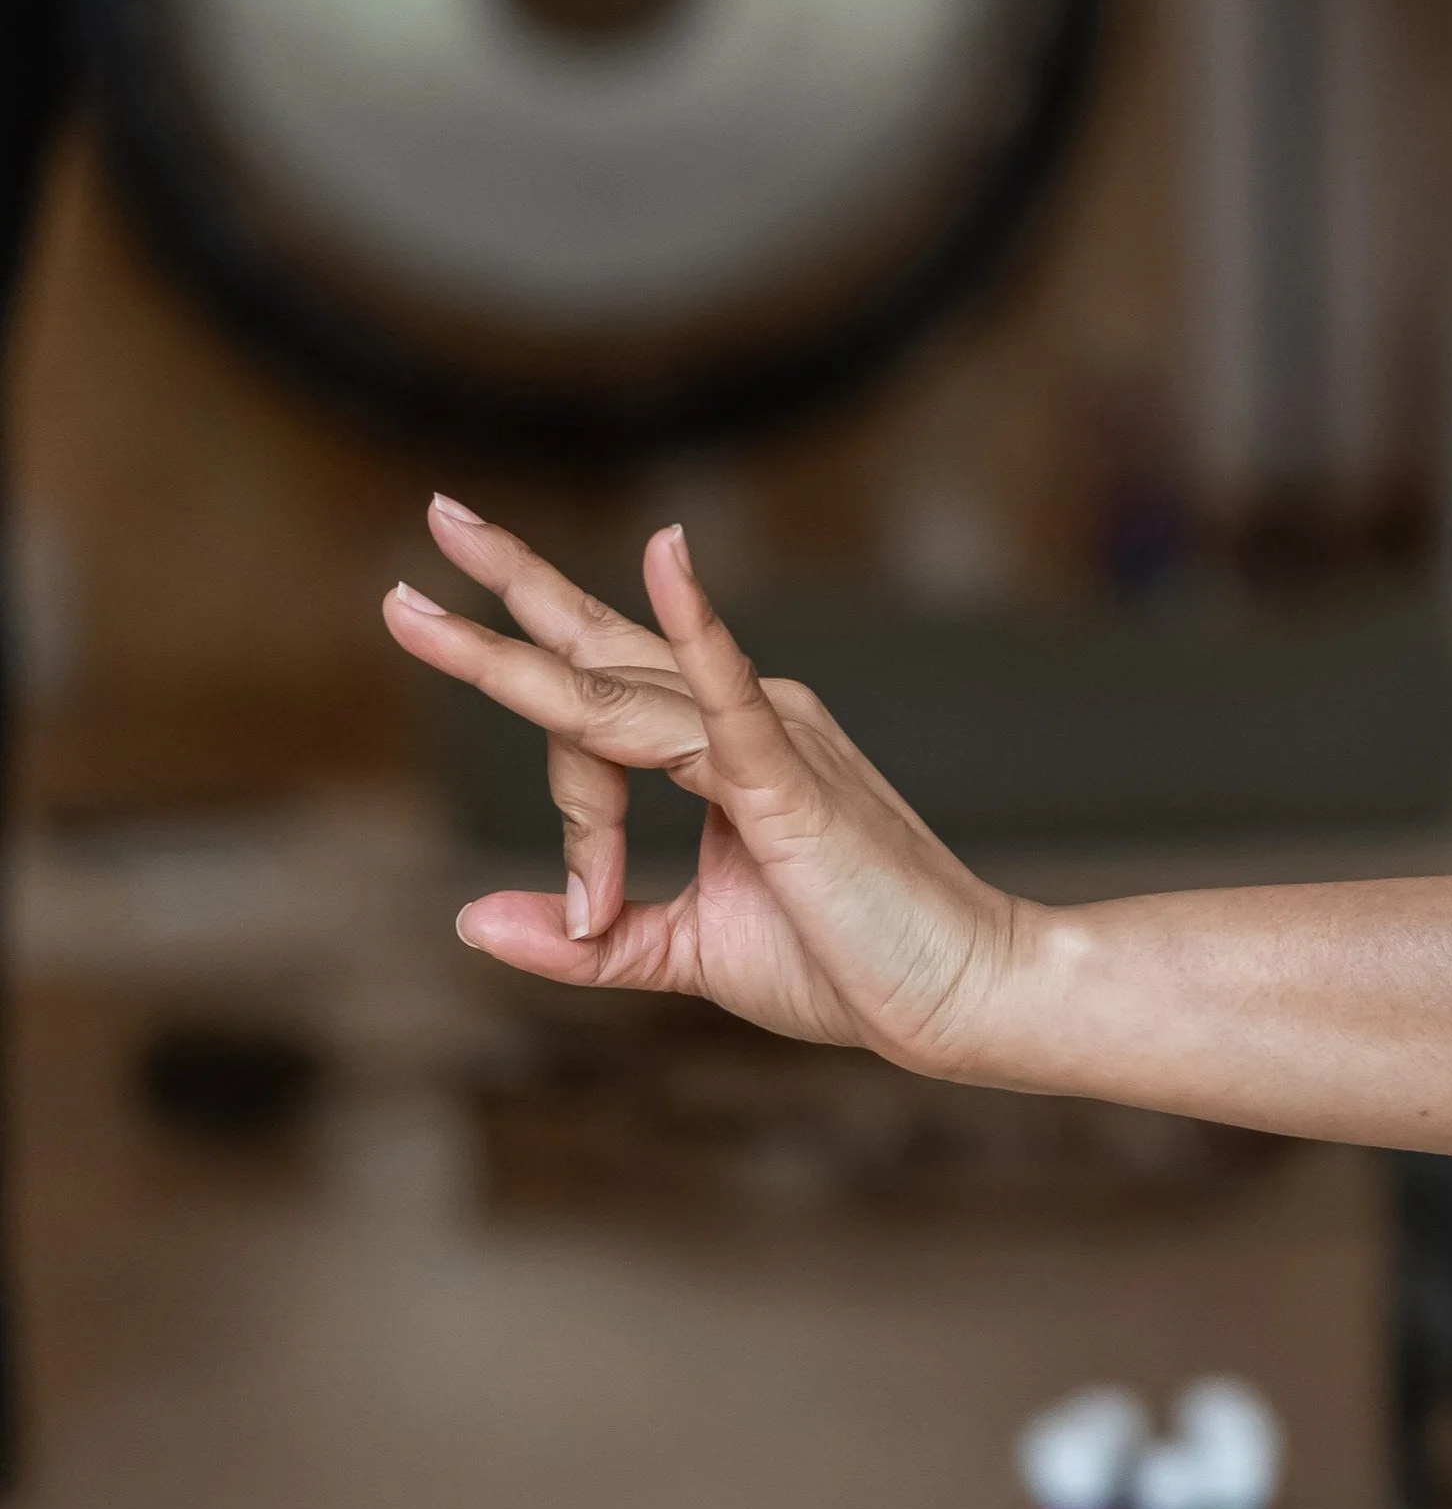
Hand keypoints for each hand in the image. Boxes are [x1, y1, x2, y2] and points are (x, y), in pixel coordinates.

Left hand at [384, 496, 1024, 1071]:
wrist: (959, 997)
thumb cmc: (849, 963)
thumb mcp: (690, 952)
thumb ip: (586, 940)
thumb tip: (469, 920)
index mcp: (722, 748)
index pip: (594, 734)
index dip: (571, 827)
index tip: (585, 914)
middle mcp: (743, 718)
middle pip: (601, 649)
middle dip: (514, 583)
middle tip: (440, 511)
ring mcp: (768, 738)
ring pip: (619, 687)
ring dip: (519, 636)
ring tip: (434, 589)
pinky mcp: (790, 777)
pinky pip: (726, 694)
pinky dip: (695, 625)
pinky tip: (666, 556)